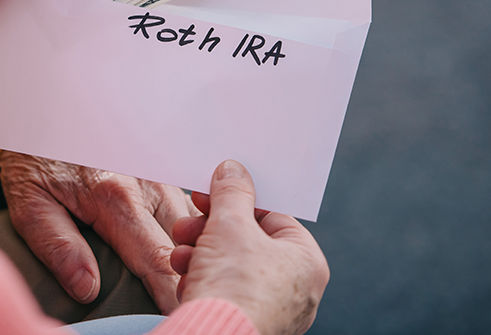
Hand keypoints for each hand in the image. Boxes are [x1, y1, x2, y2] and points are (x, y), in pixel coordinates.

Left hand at [0, 151, 198, 312]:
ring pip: (190, 222)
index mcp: (114, 197)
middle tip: (193, 300)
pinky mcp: (157, 168)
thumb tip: (87, 289)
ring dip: (193, 250)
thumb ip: (58, 246)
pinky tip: (190, 244)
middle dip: (190, 274)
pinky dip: (189, 227)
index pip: (155, 259)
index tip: (184, 314)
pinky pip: (185, 203)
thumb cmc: (34, 160)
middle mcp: (145, 183)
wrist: (42, 111)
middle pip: (183, 242)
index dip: (171, 292)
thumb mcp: (30, 204)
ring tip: (195, 279)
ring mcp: (156, 173)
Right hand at [170, 161, 328, 334]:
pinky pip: (227, 294)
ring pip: (233, 268)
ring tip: (182, 255)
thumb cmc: (234, 287)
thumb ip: (232, 192)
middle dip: (211, 231)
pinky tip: (187, 280)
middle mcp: (299, 290)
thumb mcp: (229, 224)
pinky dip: (205, 283)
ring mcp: (275, 311)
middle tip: (188, 225)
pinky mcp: (250, 324)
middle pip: (249, 243)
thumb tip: (233, 171)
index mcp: (308, 262)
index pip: (272, 217)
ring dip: (201, 255)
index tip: (212, 193)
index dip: (237, 201)